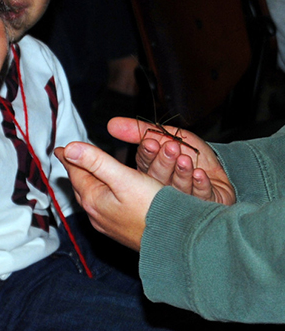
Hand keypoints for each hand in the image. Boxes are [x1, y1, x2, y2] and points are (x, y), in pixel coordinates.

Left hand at [55, 143, 162, 250]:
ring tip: (86, 172)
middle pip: (81, 185)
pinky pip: (103, 207)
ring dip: (87, 181)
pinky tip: (108, 193)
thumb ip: (96, 161)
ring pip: (92, 197)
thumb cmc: (153, 209)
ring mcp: (108, 225)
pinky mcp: (121, 230)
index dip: (69, 157)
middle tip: (71, 157)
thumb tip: (70, 149)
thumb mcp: (123, 178)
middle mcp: (96, 215)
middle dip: (76, 169)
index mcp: (93, 199)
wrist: (177, 241)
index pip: (75, 172)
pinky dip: (101, 194)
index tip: (60, 149)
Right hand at [107, 117, 235, 204]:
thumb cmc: (188, 153)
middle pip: (158, 179)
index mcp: (149, 173)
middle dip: (164, 162)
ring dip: (182, 173)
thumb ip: (138, 130)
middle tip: (170, 147)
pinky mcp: (201, 206)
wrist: (219, 170)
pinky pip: (200, 196)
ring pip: (177, 189)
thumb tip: (111, 124)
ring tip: (185, 160)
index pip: (144, 164)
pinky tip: (200, 175)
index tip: (150, 143)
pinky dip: (200, 184)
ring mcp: (181, 200)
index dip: (148, 154)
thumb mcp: (163, 135)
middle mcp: (162, 189)